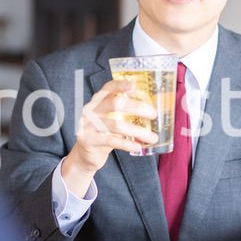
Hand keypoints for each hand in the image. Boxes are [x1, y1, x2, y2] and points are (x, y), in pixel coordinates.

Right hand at [62, 80, 156, 196]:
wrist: (87, 155)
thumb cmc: (104, 134)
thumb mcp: (112, 120)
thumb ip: (125, 114)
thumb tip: (151, 112)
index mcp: (98, 101)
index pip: (109, 88)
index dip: (121, 85)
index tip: (134, 85)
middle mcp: (91, 110)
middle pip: (115, 103)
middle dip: (137, 107)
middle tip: (153, 114)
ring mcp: (87, 124)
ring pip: (116, 125)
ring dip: (137, 131)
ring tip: (152, 137)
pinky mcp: (87, 139)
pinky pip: (111, 141)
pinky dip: (127, 144)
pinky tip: (137, 146)